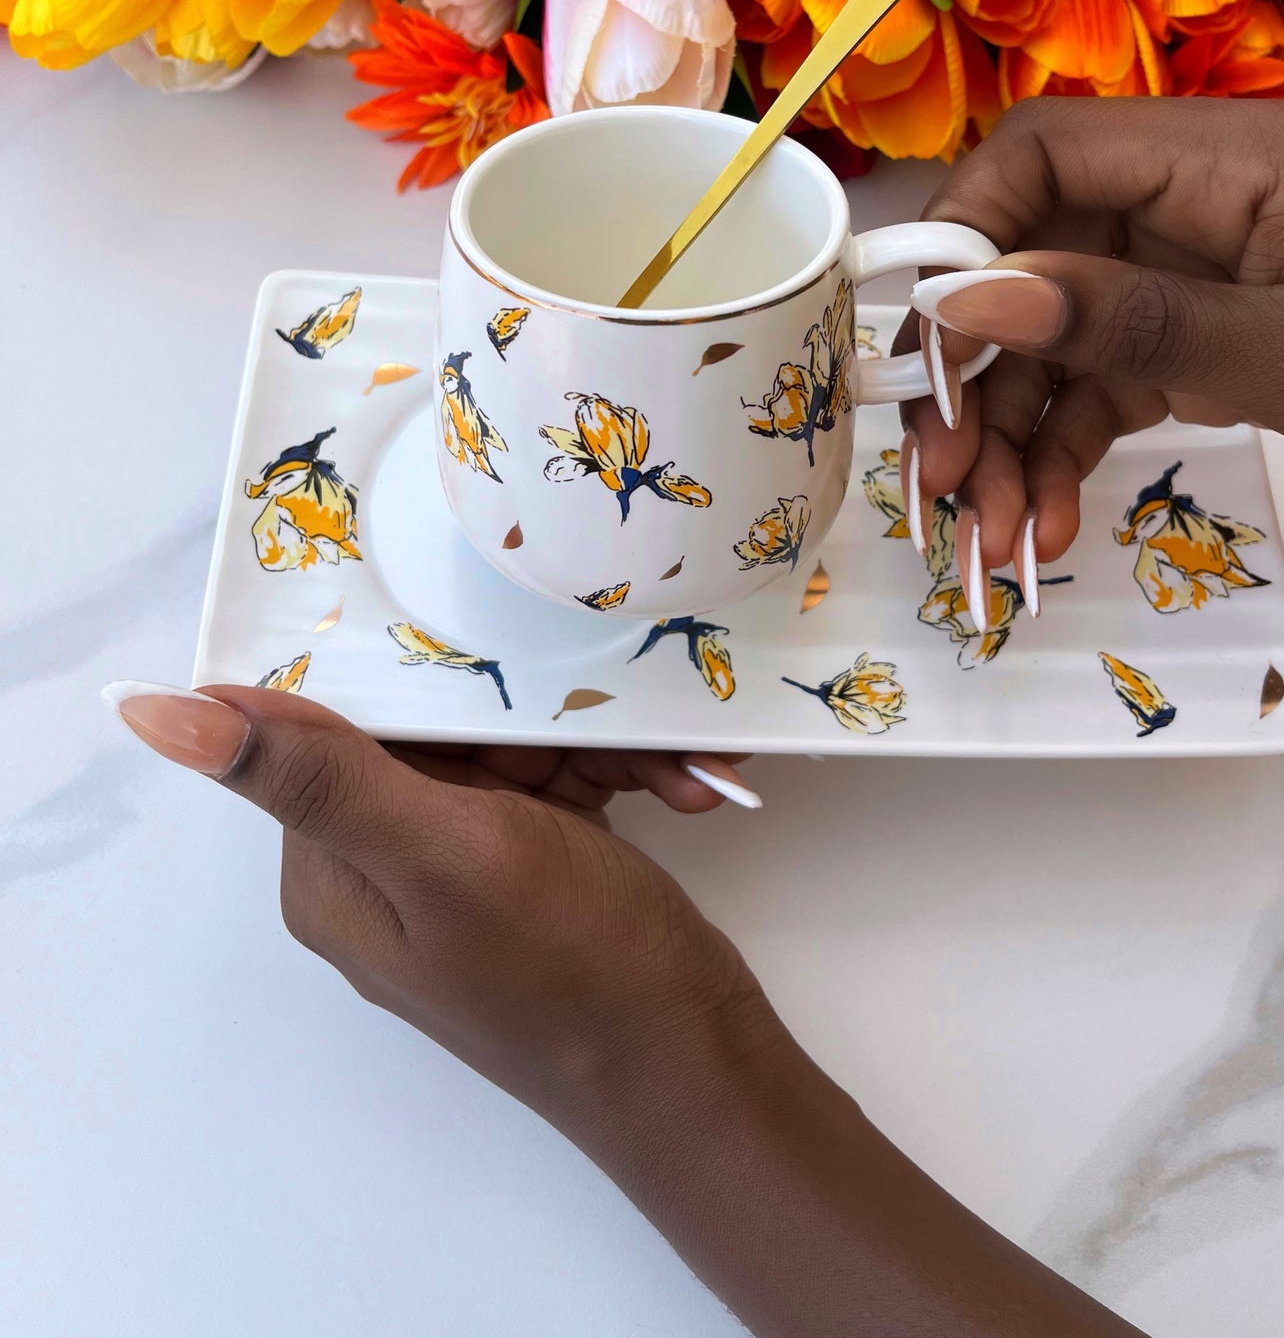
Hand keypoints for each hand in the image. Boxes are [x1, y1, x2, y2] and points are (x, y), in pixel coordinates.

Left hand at [105, 683, 773, 1120]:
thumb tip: (150, 712)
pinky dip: (615, 776)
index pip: (341, 722)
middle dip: (536, 717)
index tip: (502, 657)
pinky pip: (560, 783)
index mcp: (334, 867)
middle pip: (440, 729)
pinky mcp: (531, 866)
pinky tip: (677, 789)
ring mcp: (462, 869)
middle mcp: (384, 865)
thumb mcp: (442, 857)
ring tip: (667, 771)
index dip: (423, 677)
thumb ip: (314, 777)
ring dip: (596, 746)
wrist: (693, 1067)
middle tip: (609, 725)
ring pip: (514, 748)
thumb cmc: (569, 965)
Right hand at [899, 96, 1283, 585]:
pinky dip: (1064, 455)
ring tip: (994, 540)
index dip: (963, 235)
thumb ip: (1133, 323)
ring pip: (1050, 342)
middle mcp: (1178, 209)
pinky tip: (1048, 526)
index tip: (926, 346)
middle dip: (970, 375)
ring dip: (1009, 440)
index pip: (1040, 157)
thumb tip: (971, 299)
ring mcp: (1181, 277)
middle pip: (1025, 265)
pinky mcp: (1193, 341)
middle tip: (938, 482)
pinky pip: (1098, 387)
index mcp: (1211, 163)